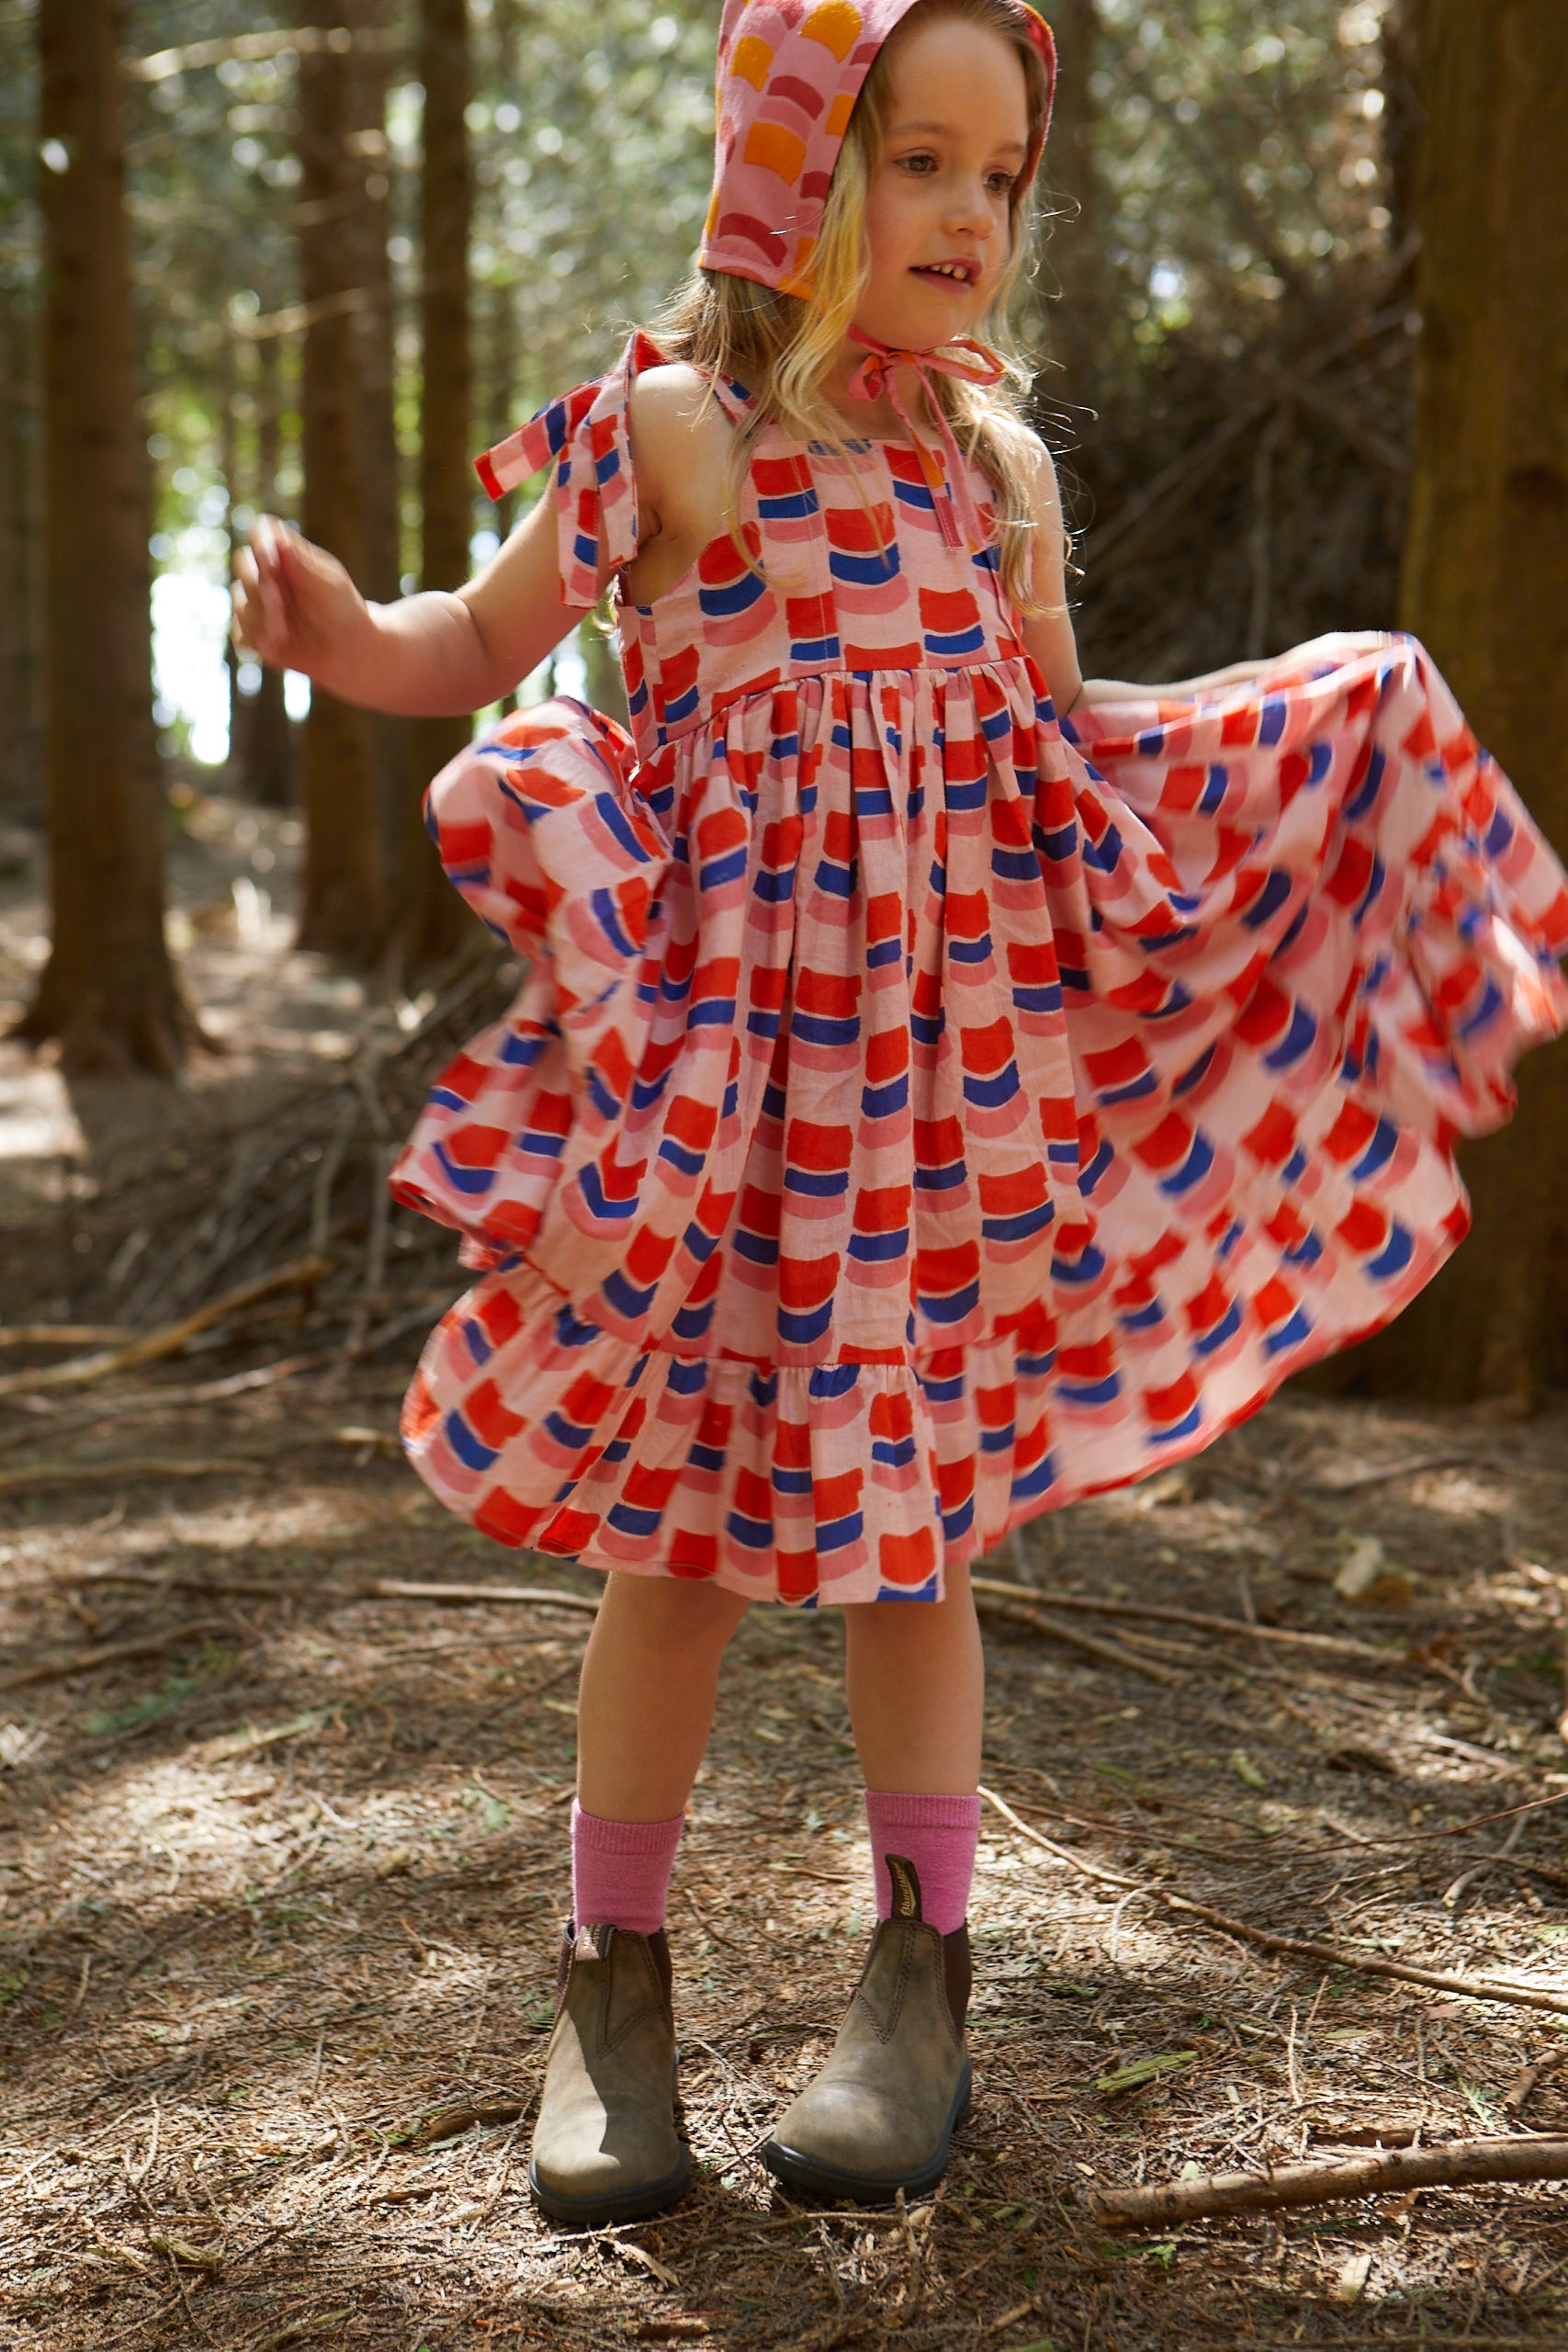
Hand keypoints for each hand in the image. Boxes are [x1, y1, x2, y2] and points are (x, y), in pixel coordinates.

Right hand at [231, 515, 369, 682]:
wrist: (349, 651)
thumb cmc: (344, 611)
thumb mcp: (331, 586)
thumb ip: (304, 567)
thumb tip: (279, 543)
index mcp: (287, 555)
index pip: (262, 533)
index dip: (260, 544)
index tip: (272, 563)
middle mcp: (268, 575)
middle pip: (243, 565)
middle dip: (259, 586)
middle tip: (279, 605)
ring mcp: (258, 603)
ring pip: (240, 603)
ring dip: (260, 619)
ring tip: (285, 633)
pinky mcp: (255, 633)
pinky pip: (240, 634)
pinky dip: (254, 640)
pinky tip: (273, 646)